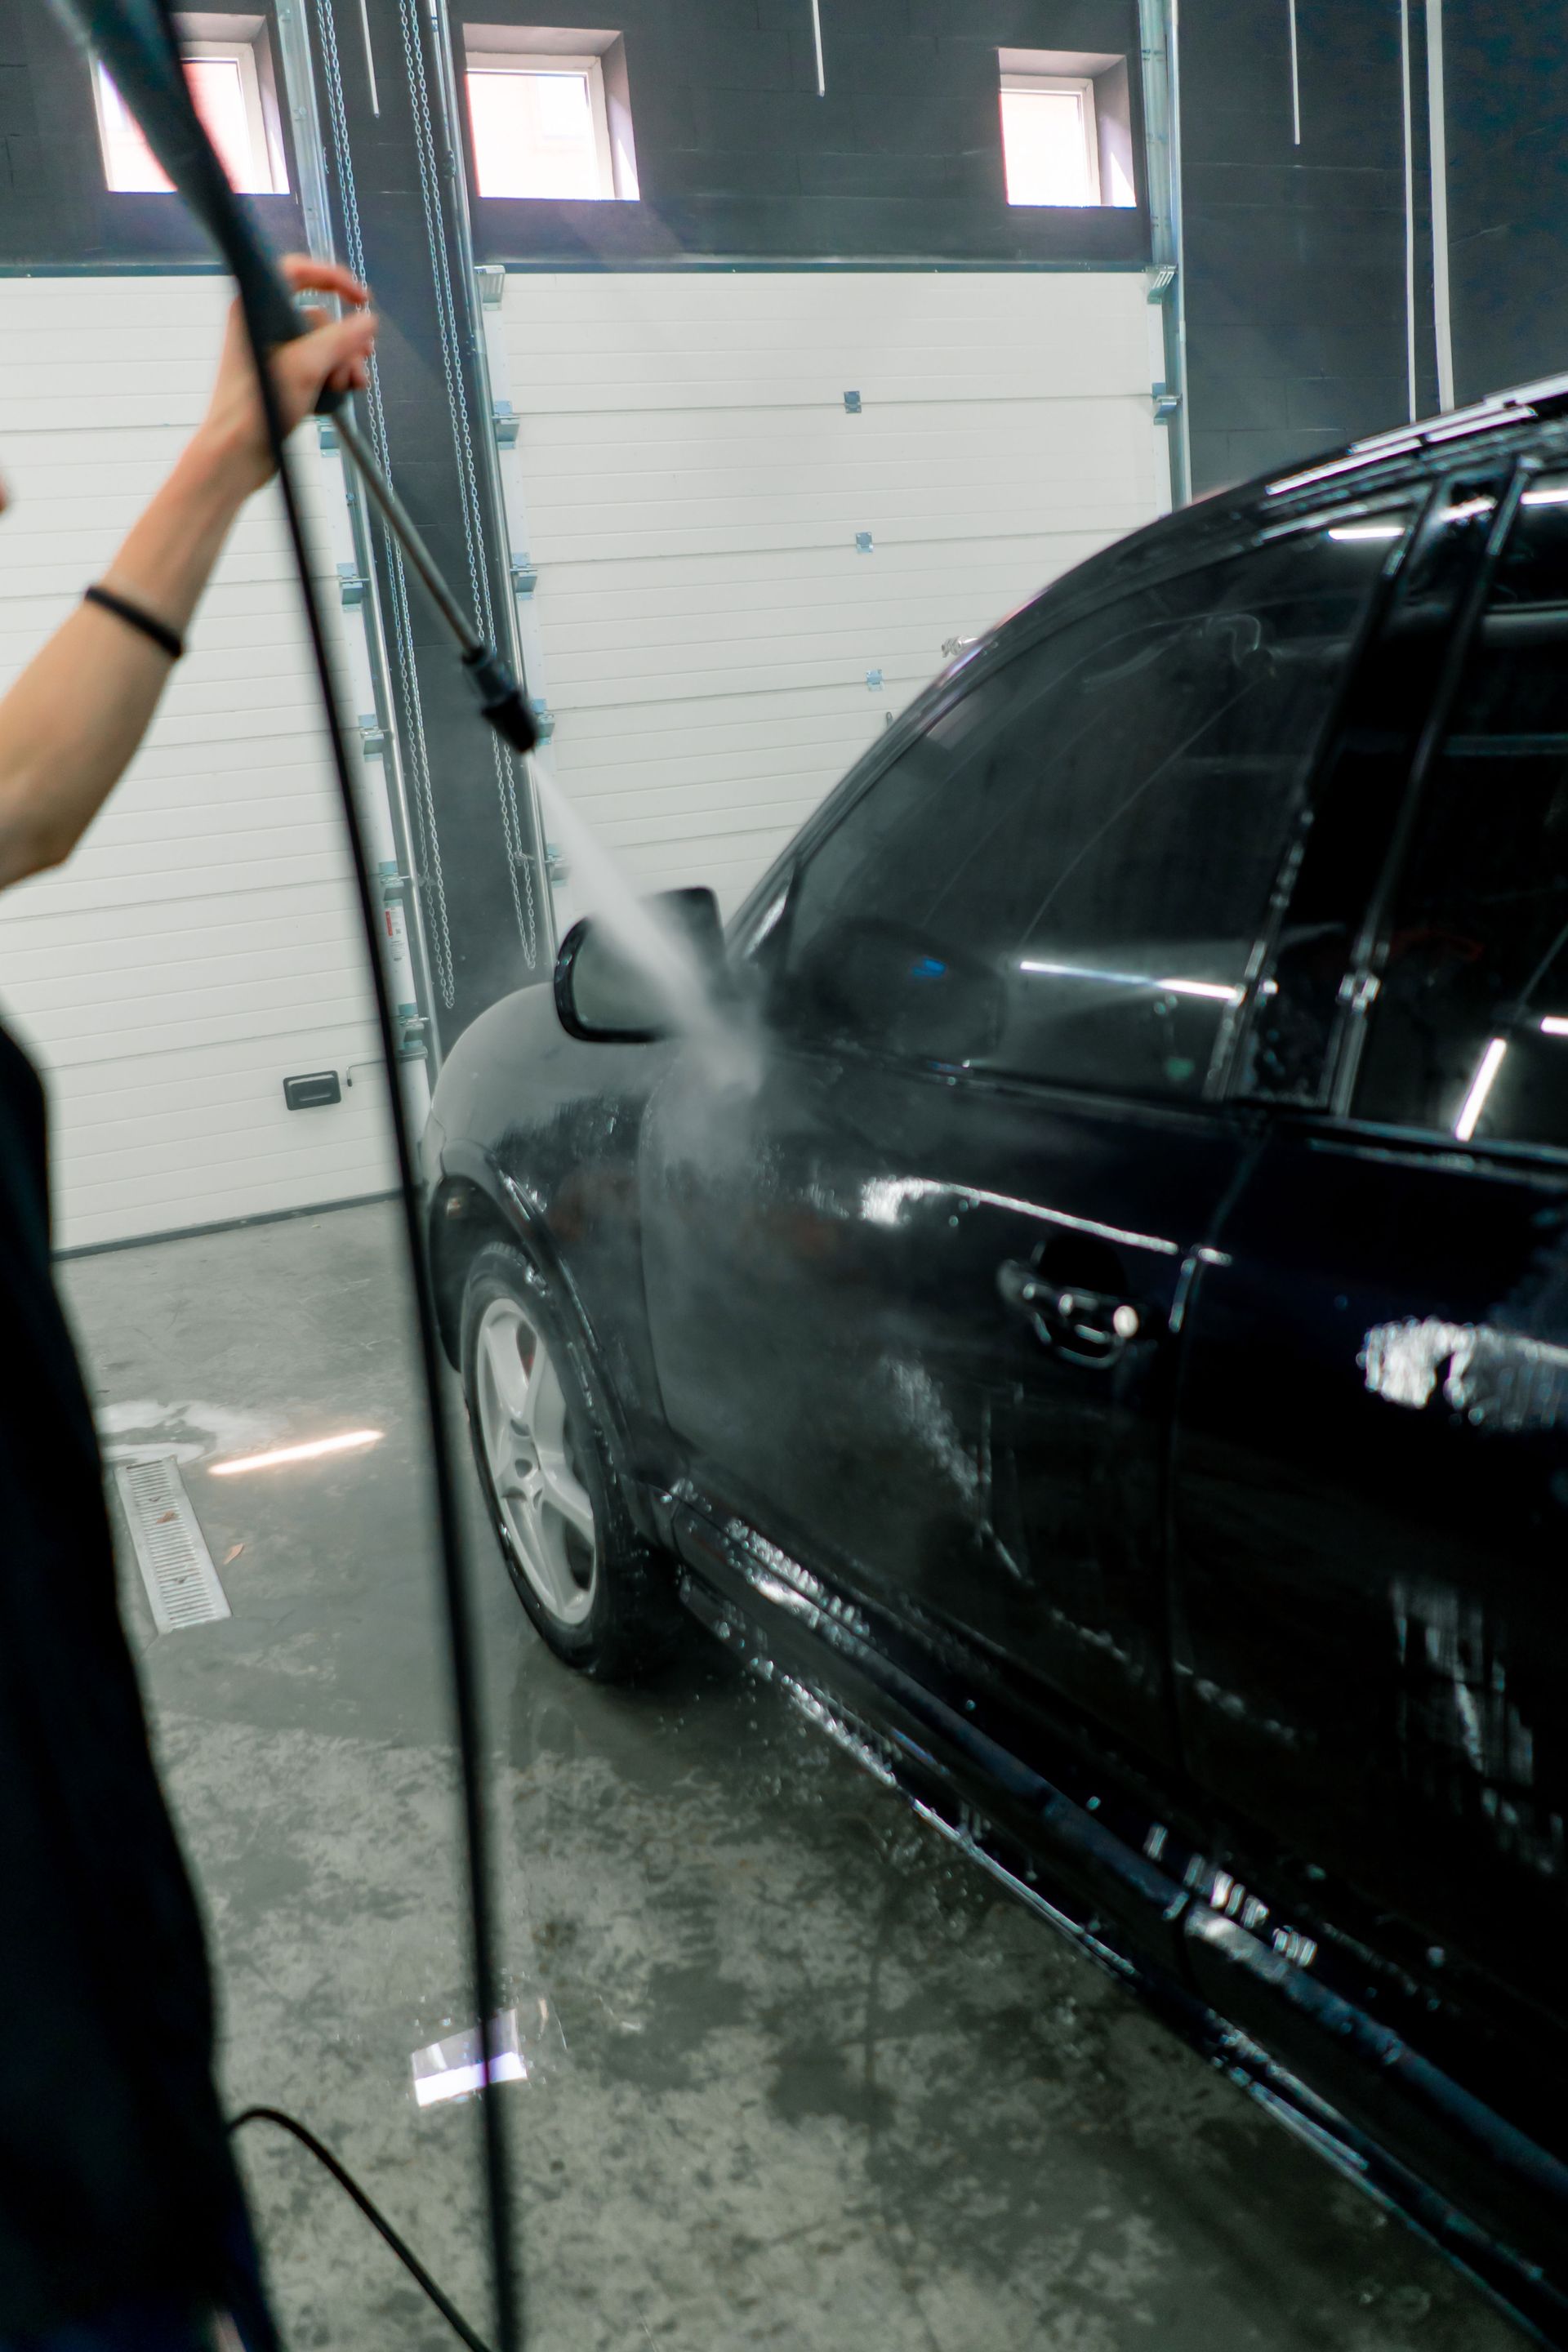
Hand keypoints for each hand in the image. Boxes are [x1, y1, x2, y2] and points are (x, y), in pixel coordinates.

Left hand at [195, 255, 376, 498]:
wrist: (238, 454)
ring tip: (348, 385)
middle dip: (344, 342)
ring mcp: (274, 353)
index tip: (361, 297)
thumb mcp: (306, 367)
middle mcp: (263, 325)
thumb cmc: (255, 409)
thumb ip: (341, 340)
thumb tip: (368, 322)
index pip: (299, 273)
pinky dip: (333, 378)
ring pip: (323, 346)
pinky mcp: (283, 378)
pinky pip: (318, 367)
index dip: (334, 279)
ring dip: (342, 365)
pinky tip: (342, 392)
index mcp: (256, 308)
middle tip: (357, 363)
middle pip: (320, 318)